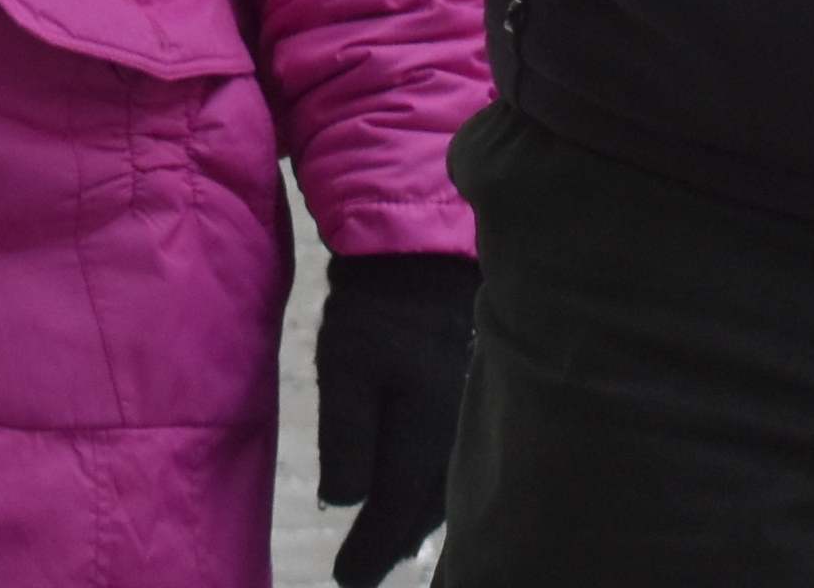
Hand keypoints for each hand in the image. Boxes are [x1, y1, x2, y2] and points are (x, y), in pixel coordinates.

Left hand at [313, 250, 475, 583]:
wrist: (422, 258)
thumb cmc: (377, 313)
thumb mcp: (346, 370)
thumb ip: (347, 440)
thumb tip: (347, 501)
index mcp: (425, 439)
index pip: (394, 514)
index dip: (368, 553)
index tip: (344, 580)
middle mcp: (455, 441)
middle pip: (424, 514)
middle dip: (392, 546)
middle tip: (361, 573)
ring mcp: (468, 422)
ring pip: (443, 493)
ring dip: (414, 523)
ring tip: (386, 545)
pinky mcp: (469, 404)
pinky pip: (454, 467)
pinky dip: (431, 493)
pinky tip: (418, 496)